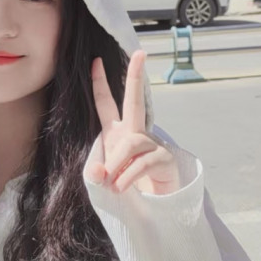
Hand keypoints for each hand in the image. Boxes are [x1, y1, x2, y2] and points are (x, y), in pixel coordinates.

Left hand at [84, 50, 179, 194]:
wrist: (149, 206)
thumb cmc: (123, 186)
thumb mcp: (102, 180)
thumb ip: (95, 174)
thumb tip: (99, 171)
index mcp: (116, 133)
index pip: (106, 104)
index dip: (99, 83)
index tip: (95, 60)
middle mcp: (134, 133)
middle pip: (135, 101)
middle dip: (136, 77)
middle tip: (139, 53)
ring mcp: (152, 144)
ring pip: (131, 143)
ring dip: (117, 165)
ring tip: (111, 185)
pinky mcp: (164, 160)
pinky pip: (142, 164)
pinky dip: (127, 178)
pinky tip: (121, 189)